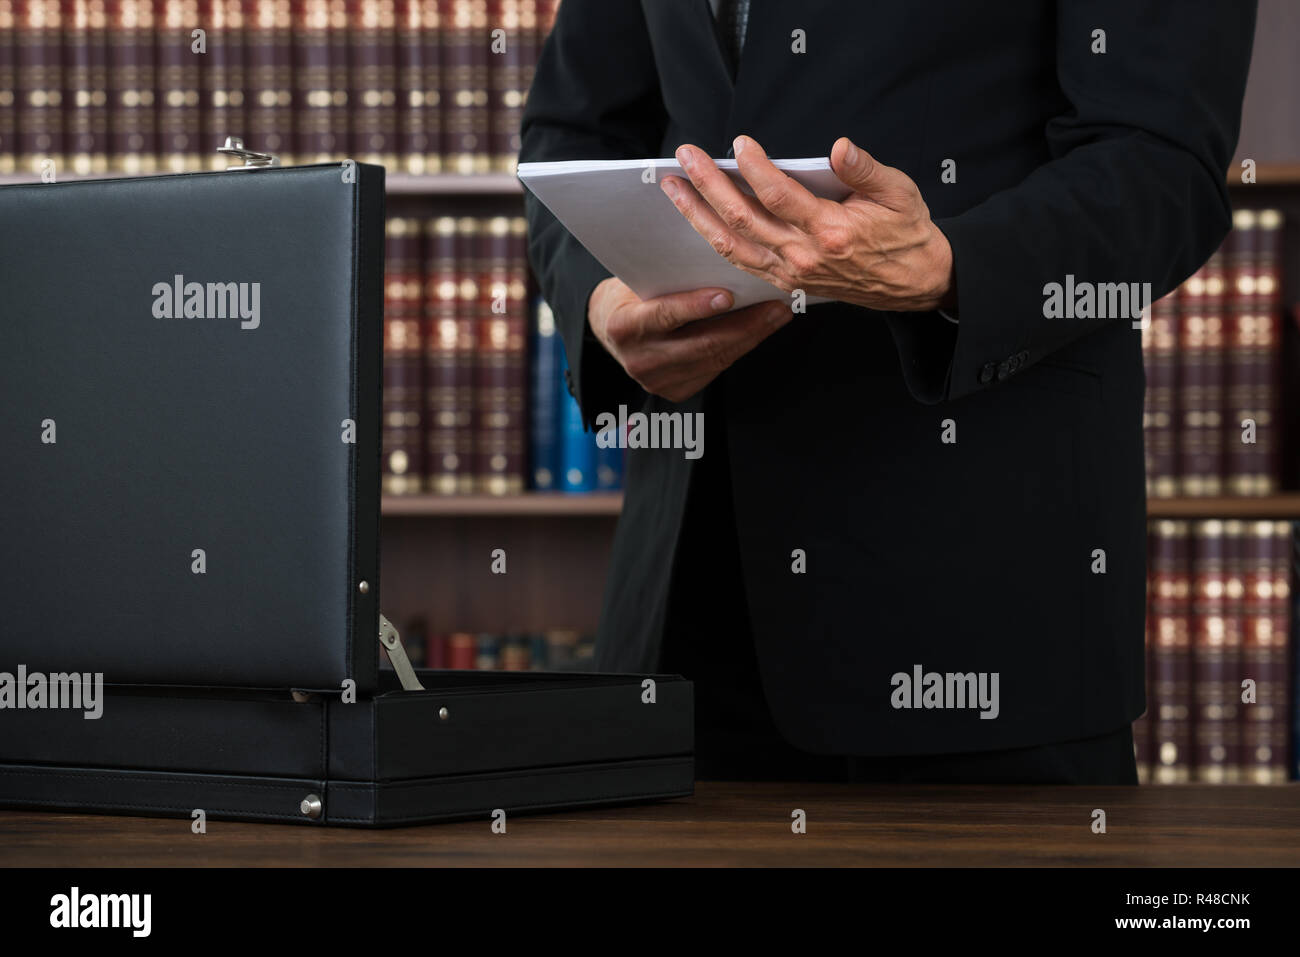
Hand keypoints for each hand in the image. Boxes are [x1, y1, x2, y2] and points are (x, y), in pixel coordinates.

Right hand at [587, 277, 792, 402]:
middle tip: (776, 304)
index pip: (664, 315)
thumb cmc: (632, 294)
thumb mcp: (642, 279)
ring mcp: (658, 380)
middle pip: (701, 344)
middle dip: (746, 324)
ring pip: (715, 359)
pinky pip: (716, 369)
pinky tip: (760, 330)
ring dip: (752, 336)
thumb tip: (723, 260)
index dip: (696, 306)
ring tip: (778, 314)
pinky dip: (741, 347)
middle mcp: (640, 359)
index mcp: (624, 327)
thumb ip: (672, 278)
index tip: (729, 295)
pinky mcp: (675, 391)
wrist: (610, 328)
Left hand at [660, 135, 955, 312]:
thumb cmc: (906, 233)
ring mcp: (791, 273)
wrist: (914, 281)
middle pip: (742, 219)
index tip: (737, 144)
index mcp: (832, 232)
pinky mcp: (786, 282)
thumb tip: (839, 147)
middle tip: (686, 157)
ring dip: (698, 214)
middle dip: (708, 185)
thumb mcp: (899, 192)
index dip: (753, 168)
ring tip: (674, 187)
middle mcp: (804, 256)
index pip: (778, 196)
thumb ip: (865, 169)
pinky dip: (714, 239)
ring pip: (731, 245)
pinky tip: (697, 218)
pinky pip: (741, 261)